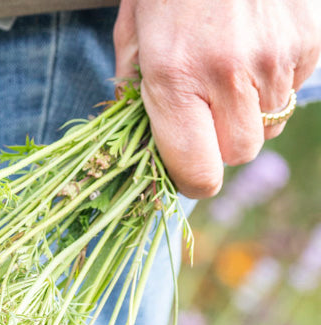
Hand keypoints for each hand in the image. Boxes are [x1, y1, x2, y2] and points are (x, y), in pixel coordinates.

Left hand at [114, 0, 320, 197]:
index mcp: (176, 80)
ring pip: (270, 124)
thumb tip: (142, 140)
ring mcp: (276, 56)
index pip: (197, 172)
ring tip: (229, 75)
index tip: (184, 168)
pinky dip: (275, 82)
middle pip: (240, 153)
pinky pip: (294, 89)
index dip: (191, 180)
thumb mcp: (133, 32)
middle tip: (205, 114)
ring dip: (249, 114)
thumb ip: (134, 92)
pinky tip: (255, 50)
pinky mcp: (308, 38)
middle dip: (221, 144)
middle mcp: (229, 75)